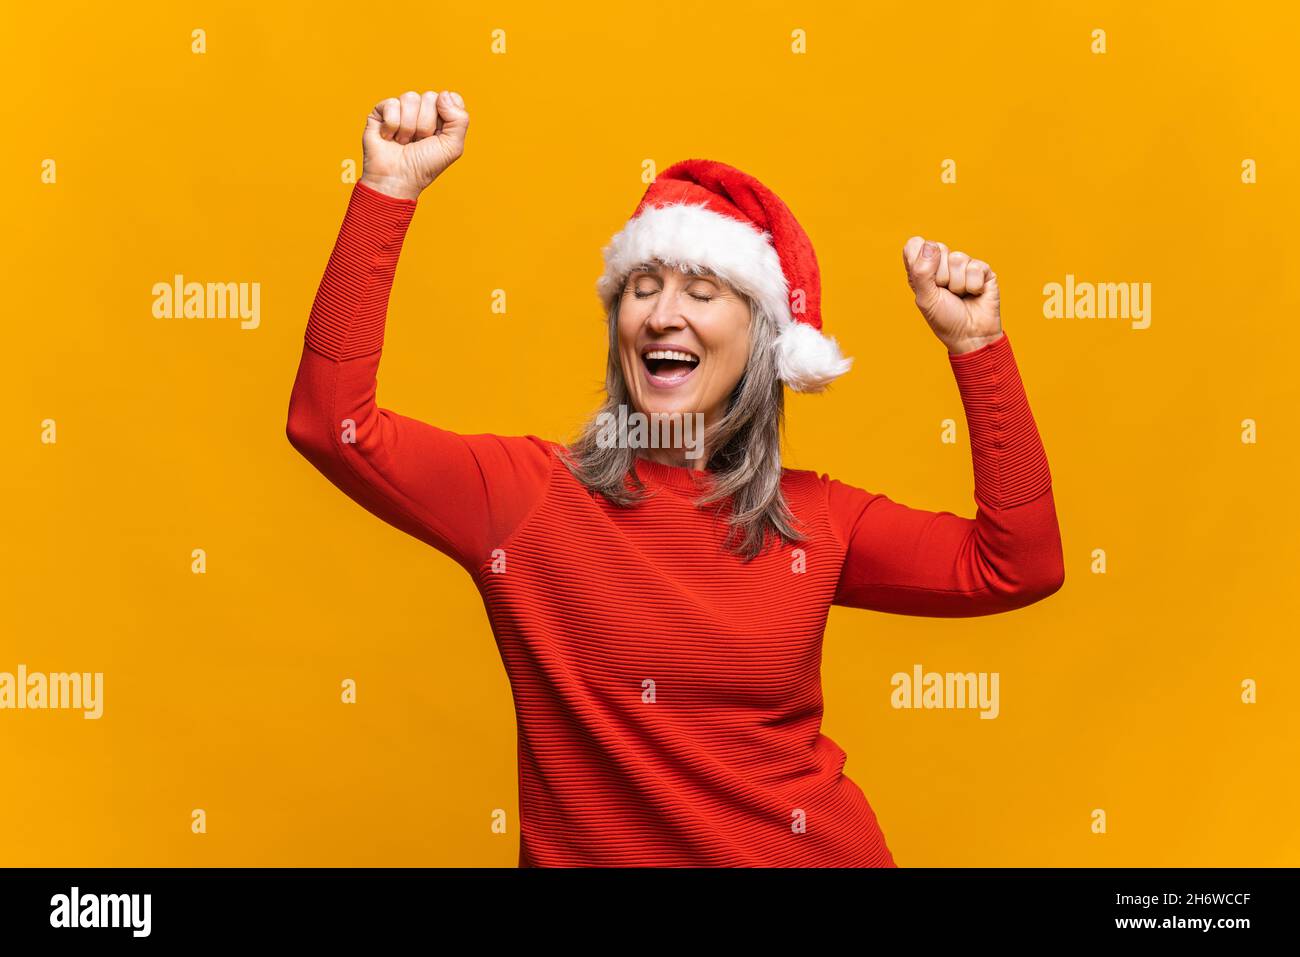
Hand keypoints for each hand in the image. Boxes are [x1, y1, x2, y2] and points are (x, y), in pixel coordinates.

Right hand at [360, 90, 469, 200]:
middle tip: (419, 141)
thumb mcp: (452, 146)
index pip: (449, 97)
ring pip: (410, 98)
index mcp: (441, 117)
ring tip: (404, 141)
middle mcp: (421, 110)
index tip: (438, 135)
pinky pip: (391, 103)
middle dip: (426, 124)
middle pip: (430, 97)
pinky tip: (390, 137)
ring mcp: (401, 109)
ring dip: (408, 126)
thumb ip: (460, 119)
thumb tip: (444, 94)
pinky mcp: (381, 111)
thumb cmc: (424, 166)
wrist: (397, 179)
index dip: (445, 115)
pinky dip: (392, 125)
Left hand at [902, 237, 1001, 353]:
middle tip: (946, 293)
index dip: (919, 258)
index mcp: (922, 269)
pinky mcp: (982, 269)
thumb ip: (921, 272)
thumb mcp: (925, 299)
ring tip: (960, 295)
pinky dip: (973, 286)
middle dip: (940, 276)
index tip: (925, 280)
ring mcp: (963, 265)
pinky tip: (974, 293)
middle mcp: (941, 263)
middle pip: (937, 248)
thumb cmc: (945, 319)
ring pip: (957, 258)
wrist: (970, 336)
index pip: (914, 245)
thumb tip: (930, 245)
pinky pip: (975, 267)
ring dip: (957, 284)